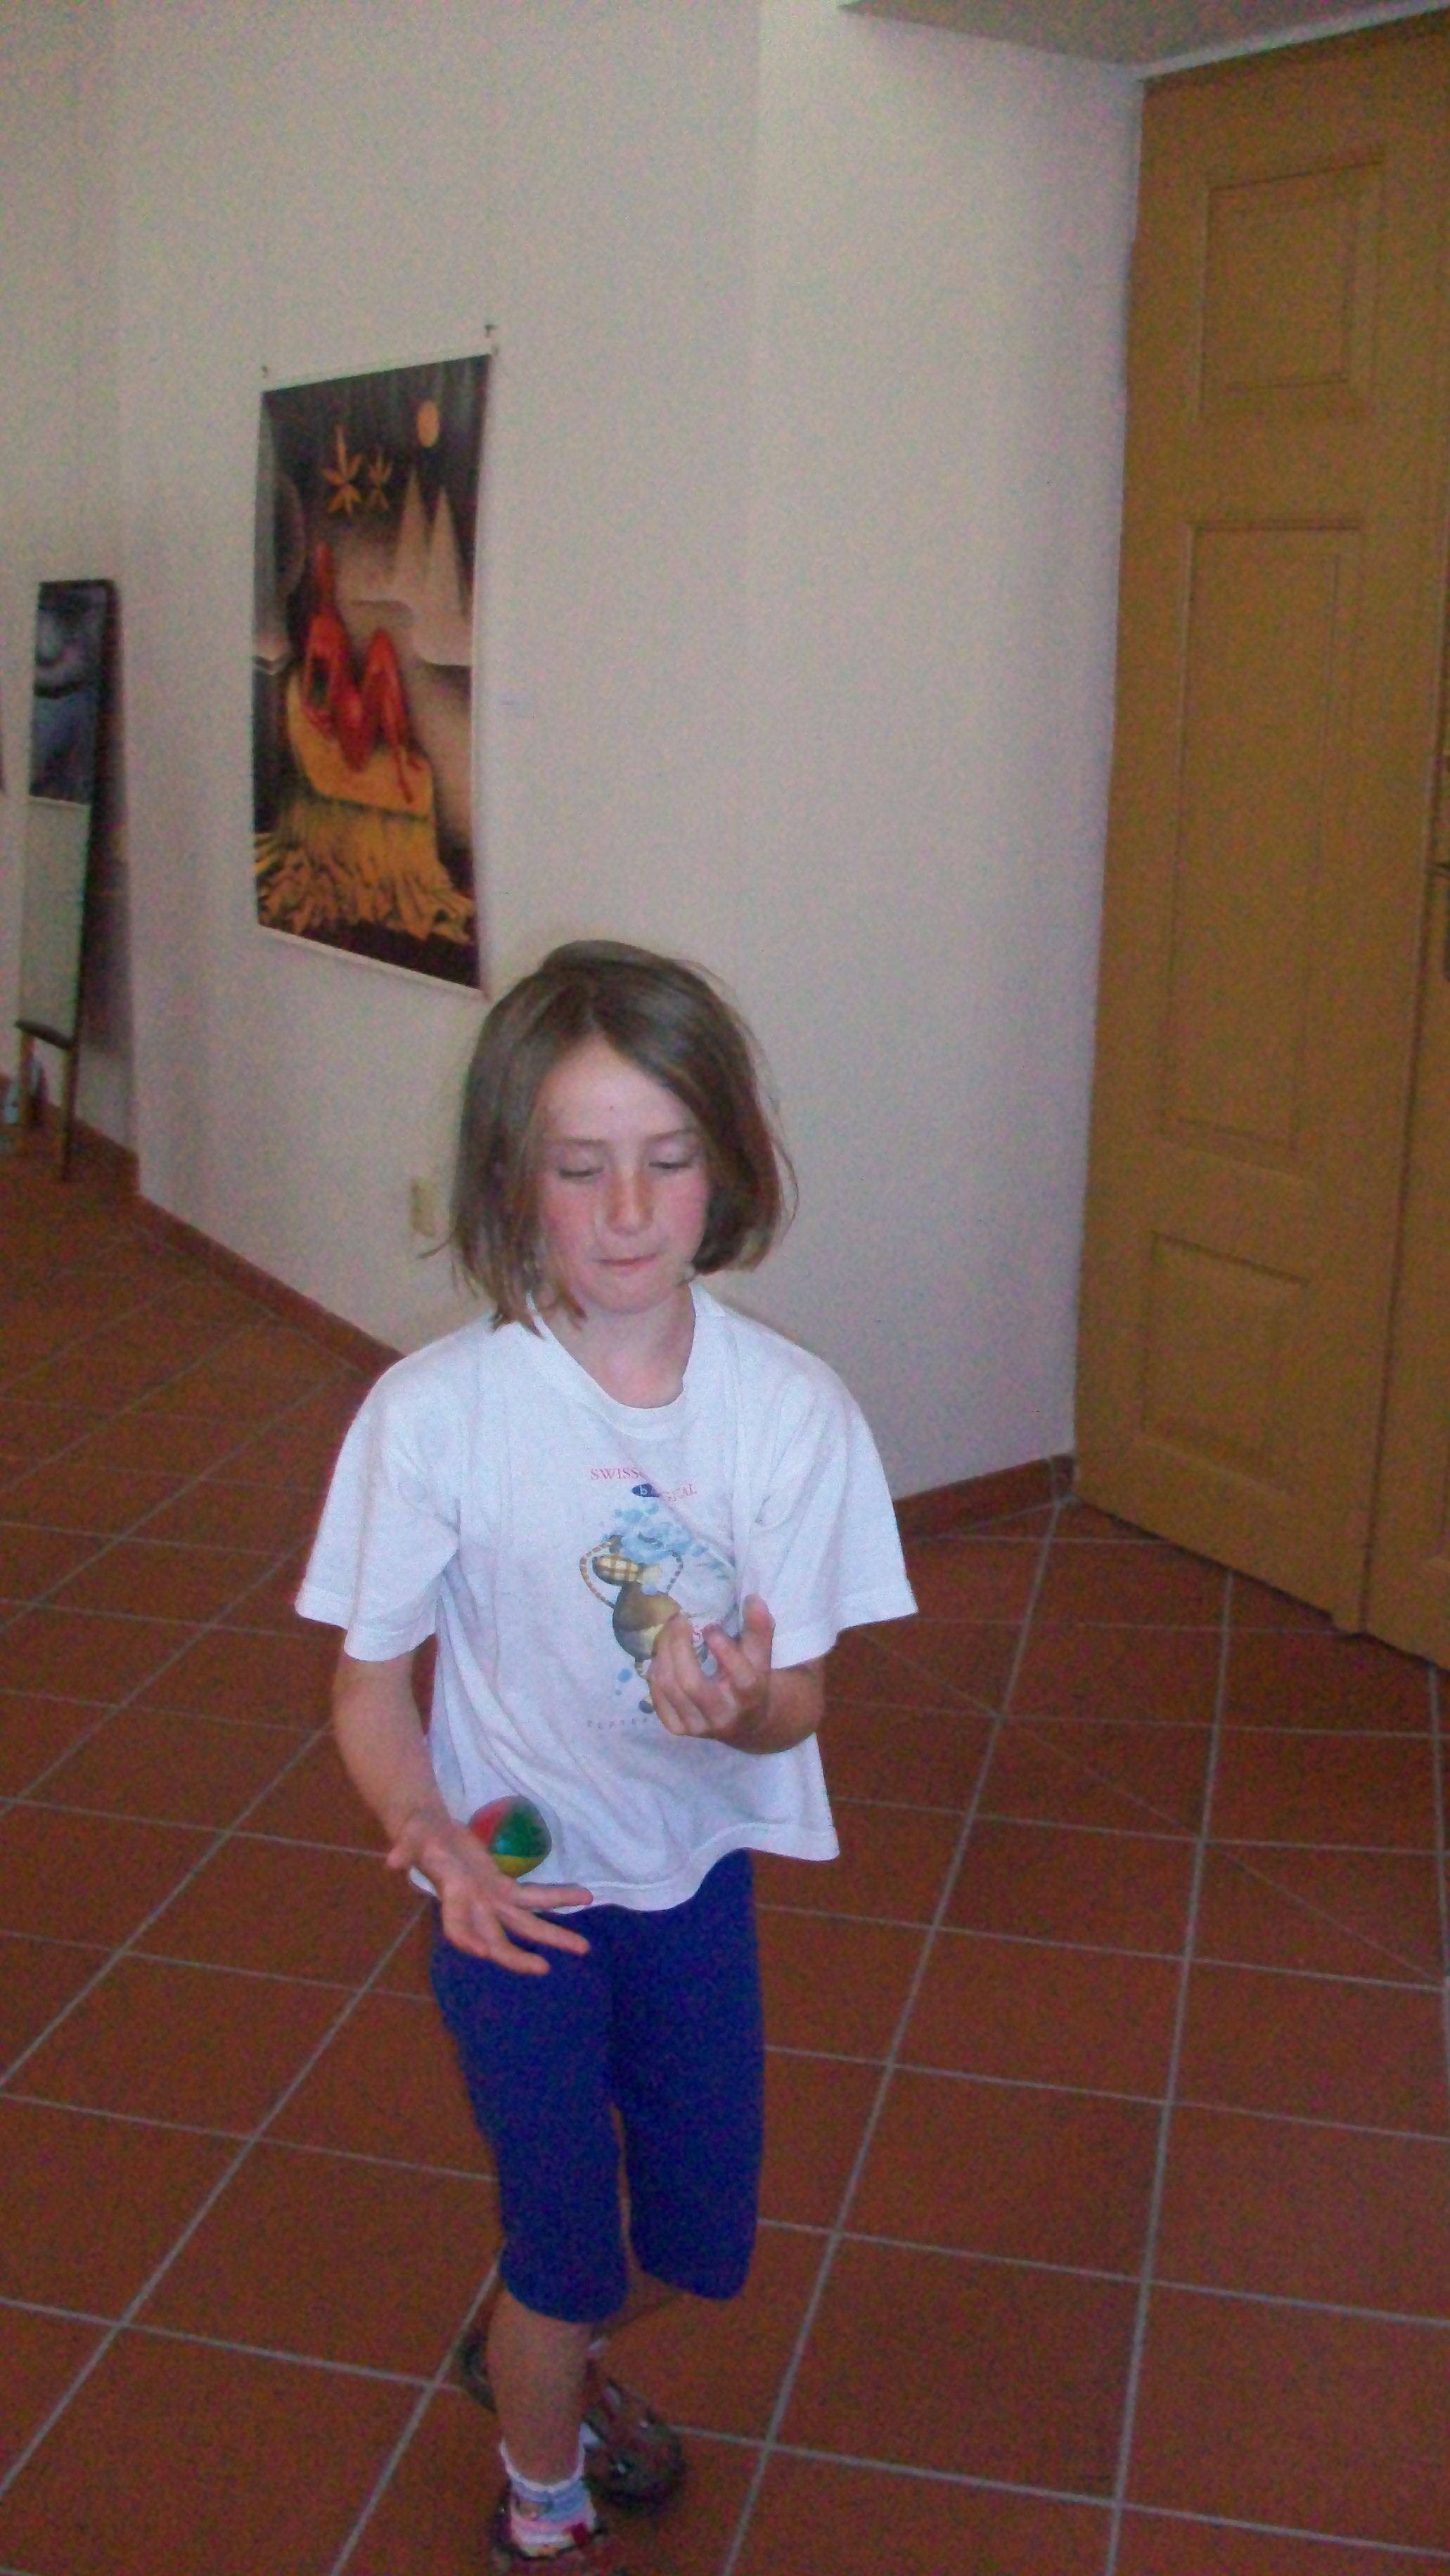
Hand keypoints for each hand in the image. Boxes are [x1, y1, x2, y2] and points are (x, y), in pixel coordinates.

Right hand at [388, 1807, 591, 1974]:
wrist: (431, 1832)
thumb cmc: (418, 1834)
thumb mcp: (411, 1836)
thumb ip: (404, 1848)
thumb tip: (392, 1861)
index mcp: (450, 1898)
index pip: (457, 1927)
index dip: (467, 1939)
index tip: (483, 1952)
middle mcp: (473, 1908)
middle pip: (497, 1940)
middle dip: (518, 1958)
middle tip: (543, 1969)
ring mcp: (491, 1901)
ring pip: (526, 1925)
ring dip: (553, 1936)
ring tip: (583, 1948)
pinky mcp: (503, 1888)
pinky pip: (535, 1896)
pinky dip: (559, 1897)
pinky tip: (584, 1898)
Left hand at [649, 1595, 775, 1743]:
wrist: (747, 1723)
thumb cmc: (754, 1681)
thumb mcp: (762, 1657)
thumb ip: (760, 1629)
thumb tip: (752, 1598)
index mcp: (750, 1696)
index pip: (739, 1676)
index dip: (722, 1648)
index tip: (711, 1627)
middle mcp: (723, 1716)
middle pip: (692, 1683)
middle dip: (679, 1646)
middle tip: (679, 1619)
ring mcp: (698, 1726)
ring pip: (670, 1688)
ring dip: (664, 1654)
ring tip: (668, 1632)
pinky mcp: (679, 1729)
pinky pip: (658, 1699)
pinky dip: (657, 1673)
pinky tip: (663, 1656)